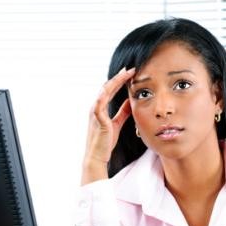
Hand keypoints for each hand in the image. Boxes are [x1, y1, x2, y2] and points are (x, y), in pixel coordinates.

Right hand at [82, 67, 135, 184]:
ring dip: (115, 81)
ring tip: (125, 73)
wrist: (97, 156)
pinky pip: (99, 104)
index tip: (130, 73)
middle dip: (118, 77)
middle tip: (130, 68)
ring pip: (104, 92)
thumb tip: (129, 102)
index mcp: (100, 108)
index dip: (119, 81)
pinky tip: (111, 87)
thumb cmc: (106, 142)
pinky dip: (104, 94)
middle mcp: (96, 107)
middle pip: (107, 87)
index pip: (110, 90)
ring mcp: (95, 112)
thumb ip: (122, 112)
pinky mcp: (97, 119)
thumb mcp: (117, 124)